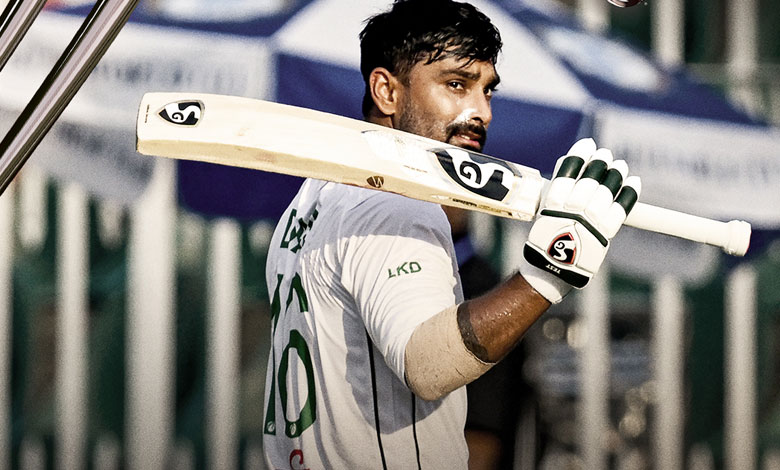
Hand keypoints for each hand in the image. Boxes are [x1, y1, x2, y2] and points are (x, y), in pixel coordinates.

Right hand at [519, 138, 640, 302]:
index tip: (588, 144)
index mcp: (553, 203)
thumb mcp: (542, 214)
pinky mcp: (605, 233)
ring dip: (615, 174)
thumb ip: (555, 193)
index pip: (569, 171)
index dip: (580, 155)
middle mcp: (573, 209)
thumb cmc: (544, 242)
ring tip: (620, 165)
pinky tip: (634, 181)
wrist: (551, 272)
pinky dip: (630, 192)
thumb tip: (566, 168)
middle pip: (591, 178)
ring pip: (608, 190)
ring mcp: (590, 221)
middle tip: (605, 154)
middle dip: (599, 163)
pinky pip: (622, 207)